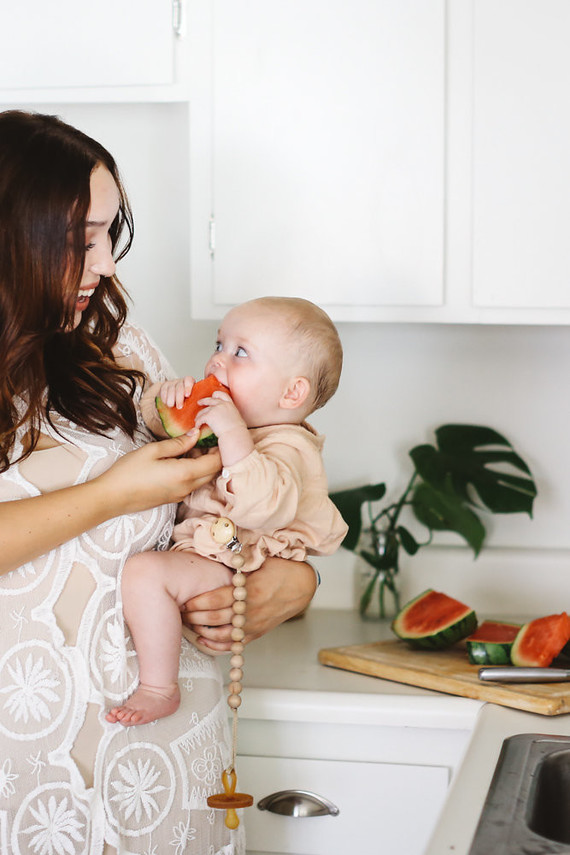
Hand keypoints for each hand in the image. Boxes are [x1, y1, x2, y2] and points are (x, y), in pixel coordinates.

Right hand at [98, 433, 220, 513]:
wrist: (112, 497)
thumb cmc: (129, 472)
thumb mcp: (153, 450)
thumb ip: (178, 443)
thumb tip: (195, 434)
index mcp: (185, 474)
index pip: (215, 462)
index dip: (220, 448)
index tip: (216, 434)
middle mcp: (187, 487)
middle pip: (213, 472)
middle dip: (214, 455)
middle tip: (205, 437)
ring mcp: (181, 495)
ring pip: (203, 478)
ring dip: (203, 463)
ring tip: (191, 446)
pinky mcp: (174, 498)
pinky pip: (192, 483)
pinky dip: (194, 471)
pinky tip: (181, 459)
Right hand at [158, 376, 194, 409]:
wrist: (174, 397)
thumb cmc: (186, 399)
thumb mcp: (191, 399)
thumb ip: (194, 400)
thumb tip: (198, 407)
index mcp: (189, 382)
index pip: (189, 380)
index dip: (188, 387)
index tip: (187, 395)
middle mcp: (180, 381)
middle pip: (179, 387)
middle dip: (179, 397)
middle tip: (179, 407)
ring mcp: (172, 383)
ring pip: (171, 389)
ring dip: (171, 398)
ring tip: (171, 405)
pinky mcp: (164, 386)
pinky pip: (164, 390)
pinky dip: (164, 397)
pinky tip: (165, 403)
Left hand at [181, 557, 316, 651]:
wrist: (301, 586)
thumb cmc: (279, 570)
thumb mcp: (258, 561)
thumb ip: (235, 563)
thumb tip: (211, 553)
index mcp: (250, 590)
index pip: (215, 600)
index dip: (196, 602)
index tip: (184, 599)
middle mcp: (251, 611)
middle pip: (214, 619)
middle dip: (193, 617)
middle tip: (180, 611)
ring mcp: (253, 625)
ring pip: (221, 636)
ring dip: (201, 632)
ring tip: (189, 624)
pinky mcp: (256, 634)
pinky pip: (232, 646)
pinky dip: (215, 646)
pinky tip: (203, 639)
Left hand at [195, 392, 253, 466]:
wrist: (235, 434)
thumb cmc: (237, 430)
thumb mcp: (236, 417)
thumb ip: (230, 414)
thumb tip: (227, 418)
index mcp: (230, 404)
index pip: (222, 395)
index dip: (216, 395)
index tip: (213, 396)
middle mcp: (222, 404)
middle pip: (210, 400)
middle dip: (203, 401)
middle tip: (199, 402)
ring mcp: (215, 409)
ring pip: (203, 411)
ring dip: (199, 415)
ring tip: (196, 420)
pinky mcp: (209, 416)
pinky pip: (200, 418)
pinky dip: (198, 423)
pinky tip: (197, 426)